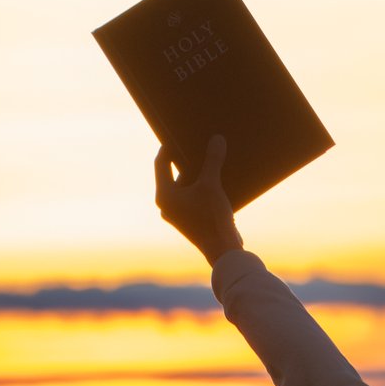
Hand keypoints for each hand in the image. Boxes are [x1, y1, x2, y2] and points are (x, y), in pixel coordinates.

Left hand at [155, 135, 241, 264]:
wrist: (222, 251)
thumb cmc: (212, 217)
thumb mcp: (212, 185)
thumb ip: (212, 161)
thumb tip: (217, 139)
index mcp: (164, 195)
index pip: (161, 163)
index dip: (168, 147)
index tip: (176, 134)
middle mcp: (165, 205)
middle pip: (172, 175)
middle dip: (185, 161)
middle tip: (195, 145)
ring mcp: (175, 215)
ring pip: (182, 188)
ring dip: (194, 176)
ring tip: (207, 162)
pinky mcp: (187, 221)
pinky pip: (190, 198)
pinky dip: (199, 189)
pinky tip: (214, 183)